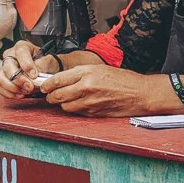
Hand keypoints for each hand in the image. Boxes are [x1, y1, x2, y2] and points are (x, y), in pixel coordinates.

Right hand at [0, 41, 51, 97]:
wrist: (44, 72)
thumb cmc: (46, 64)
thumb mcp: (50, 61)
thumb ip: (44, 64)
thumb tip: (34, 72)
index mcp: (22, 47)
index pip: (20, 53)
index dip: (26, 64)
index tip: (34, 75)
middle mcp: (10, 56)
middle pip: (7, 66)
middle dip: (18, 79)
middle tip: (30, 87)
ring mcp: (4, 68)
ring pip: (1, 78)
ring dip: (13, 88)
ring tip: (25, 92)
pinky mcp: (3, 79)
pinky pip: (0, 88)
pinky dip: (9, 94)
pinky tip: (20, 95)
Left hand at [41, 62, 169, 118]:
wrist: (140, 93)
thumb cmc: (123, 79)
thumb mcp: (99, 69)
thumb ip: (80, 74)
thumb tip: (62, 79)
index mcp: (87, 73)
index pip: (57, 80)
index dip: (47, 84)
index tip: (43, 86)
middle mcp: (86, 87)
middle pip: (57, 95)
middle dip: (51, 96)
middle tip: (50, 95)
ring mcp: (90, 102)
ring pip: (65, 107)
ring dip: (62, 104)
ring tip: (66, 100)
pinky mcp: (94, 113)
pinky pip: (77, 113)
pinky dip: (75, 109)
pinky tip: (79, 104)